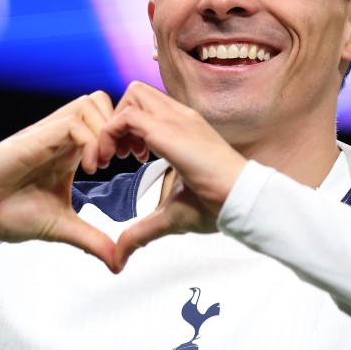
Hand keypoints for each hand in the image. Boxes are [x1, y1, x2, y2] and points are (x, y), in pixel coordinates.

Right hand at [0, 91, 116, 266]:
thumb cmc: (6, 212)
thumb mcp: (61, 228)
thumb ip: (92, 240)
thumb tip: (118, 262)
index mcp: (71, 152)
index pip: (110, 122)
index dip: (127, 137)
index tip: (134, 165)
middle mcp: (62, 137)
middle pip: (106, 104)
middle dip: (123, 129)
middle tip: (124, 161)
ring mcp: (48, 135)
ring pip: (93, 104)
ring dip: (107, 132)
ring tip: (103, 166)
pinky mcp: (34, 138)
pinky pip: (73, 122)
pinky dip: (89, 142)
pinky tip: (88, 170)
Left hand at [98, 82, 246, 271]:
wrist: (241, 199)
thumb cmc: (216, 204)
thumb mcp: (169, 215)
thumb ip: (141, 231)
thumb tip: (120, 256)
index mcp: (184, 129)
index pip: (147, 106)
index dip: (128, 128)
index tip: (127, 158)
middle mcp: (179, 117)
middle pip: (136, 92)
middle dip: (117, 119)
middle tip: (117, 155)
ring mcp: (175, 120)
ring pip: (131, 95)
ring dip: (113, 124)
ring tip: (115, 158)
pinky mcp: (168, 131)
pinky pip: (126, 117)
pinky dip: (109, 134)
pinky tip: (115, 161)